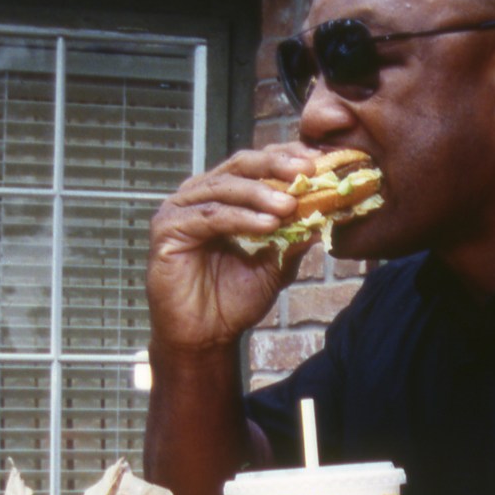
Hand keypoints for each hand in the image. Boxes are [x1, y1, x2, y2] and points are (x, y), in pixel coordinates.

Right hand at [147, 143, 320, 352]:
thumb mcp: (276, 263)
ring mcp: (180, 209)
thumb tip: (327, 210)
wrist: (206, 336)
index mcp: (223, 196)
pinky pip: (210, 216)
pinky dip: (241, 217)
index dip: (286, 157)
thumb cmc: (234, 299)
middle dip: (276, 165)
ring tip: (290, 204)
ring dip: (261, 193)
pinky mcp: (168, 230)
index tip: (318, 160)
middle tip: (306, 170)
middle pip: (240, 166)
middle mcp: (199, 195)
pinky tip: (267, 224)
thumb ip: (295, 236)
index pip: (257, 164)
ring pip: (225, 188)